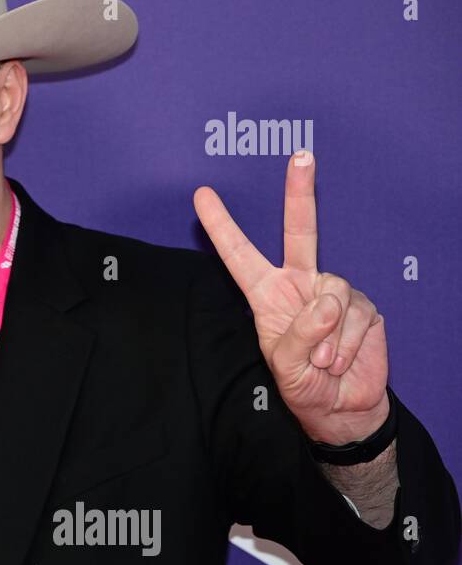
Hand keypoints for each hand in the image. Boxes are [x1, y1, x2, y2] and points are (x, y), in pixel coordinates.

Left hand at [193, 150, 389, 444]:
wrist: (342, 408)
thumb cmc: (303, 384)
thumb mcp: (285, 365)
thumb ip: (299, 334)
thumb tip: (327, 301)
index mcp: (267, 293)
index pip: (239, 254)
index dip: (221, 225)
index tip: (201, 195)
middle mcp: (300, 283)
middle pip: (301, 232)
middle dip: (300, 193)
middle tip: (301, 156)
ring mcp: (333, 292)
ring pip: (332, 292)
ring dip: (326, 336)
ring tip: (323, 361)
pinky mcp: (363, 307)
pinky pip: (355, 316)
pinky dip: (346, 345)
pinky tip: (340, 360)